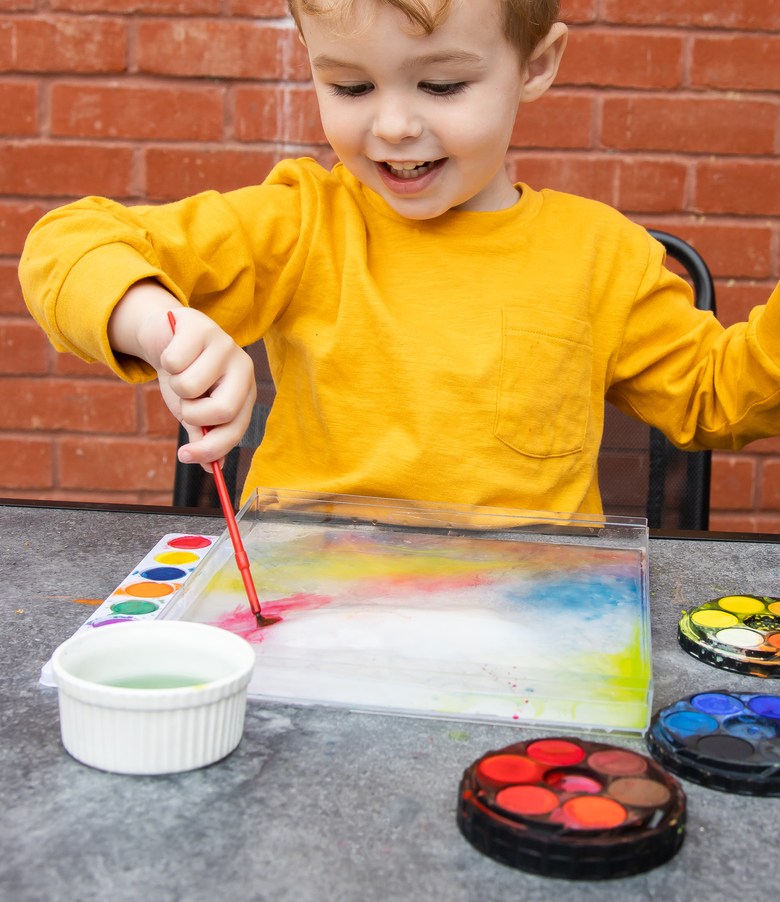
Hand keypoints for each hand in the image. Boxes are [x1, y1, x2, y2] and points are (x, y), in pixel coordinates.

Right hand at [108, 280, 256, 466]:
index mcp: (246, 392)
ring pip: (189, 386)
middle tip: (185, 403)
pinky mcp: (201, 326)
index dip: (210, 448)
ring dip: (174, 386)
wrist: (167, 338)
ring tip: (179, 372)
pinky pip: (173, 361)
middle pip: (222, 409)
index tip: (185, 456)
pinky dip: (165, 362)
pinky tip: (172, 352)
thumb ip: (204, 436)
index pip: (236, 428)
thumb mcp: (196, 409)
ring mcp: (224, 344)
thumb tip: (213, 468)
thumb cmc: (186, 376)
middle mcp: (243, 367)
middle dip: (191, 414)